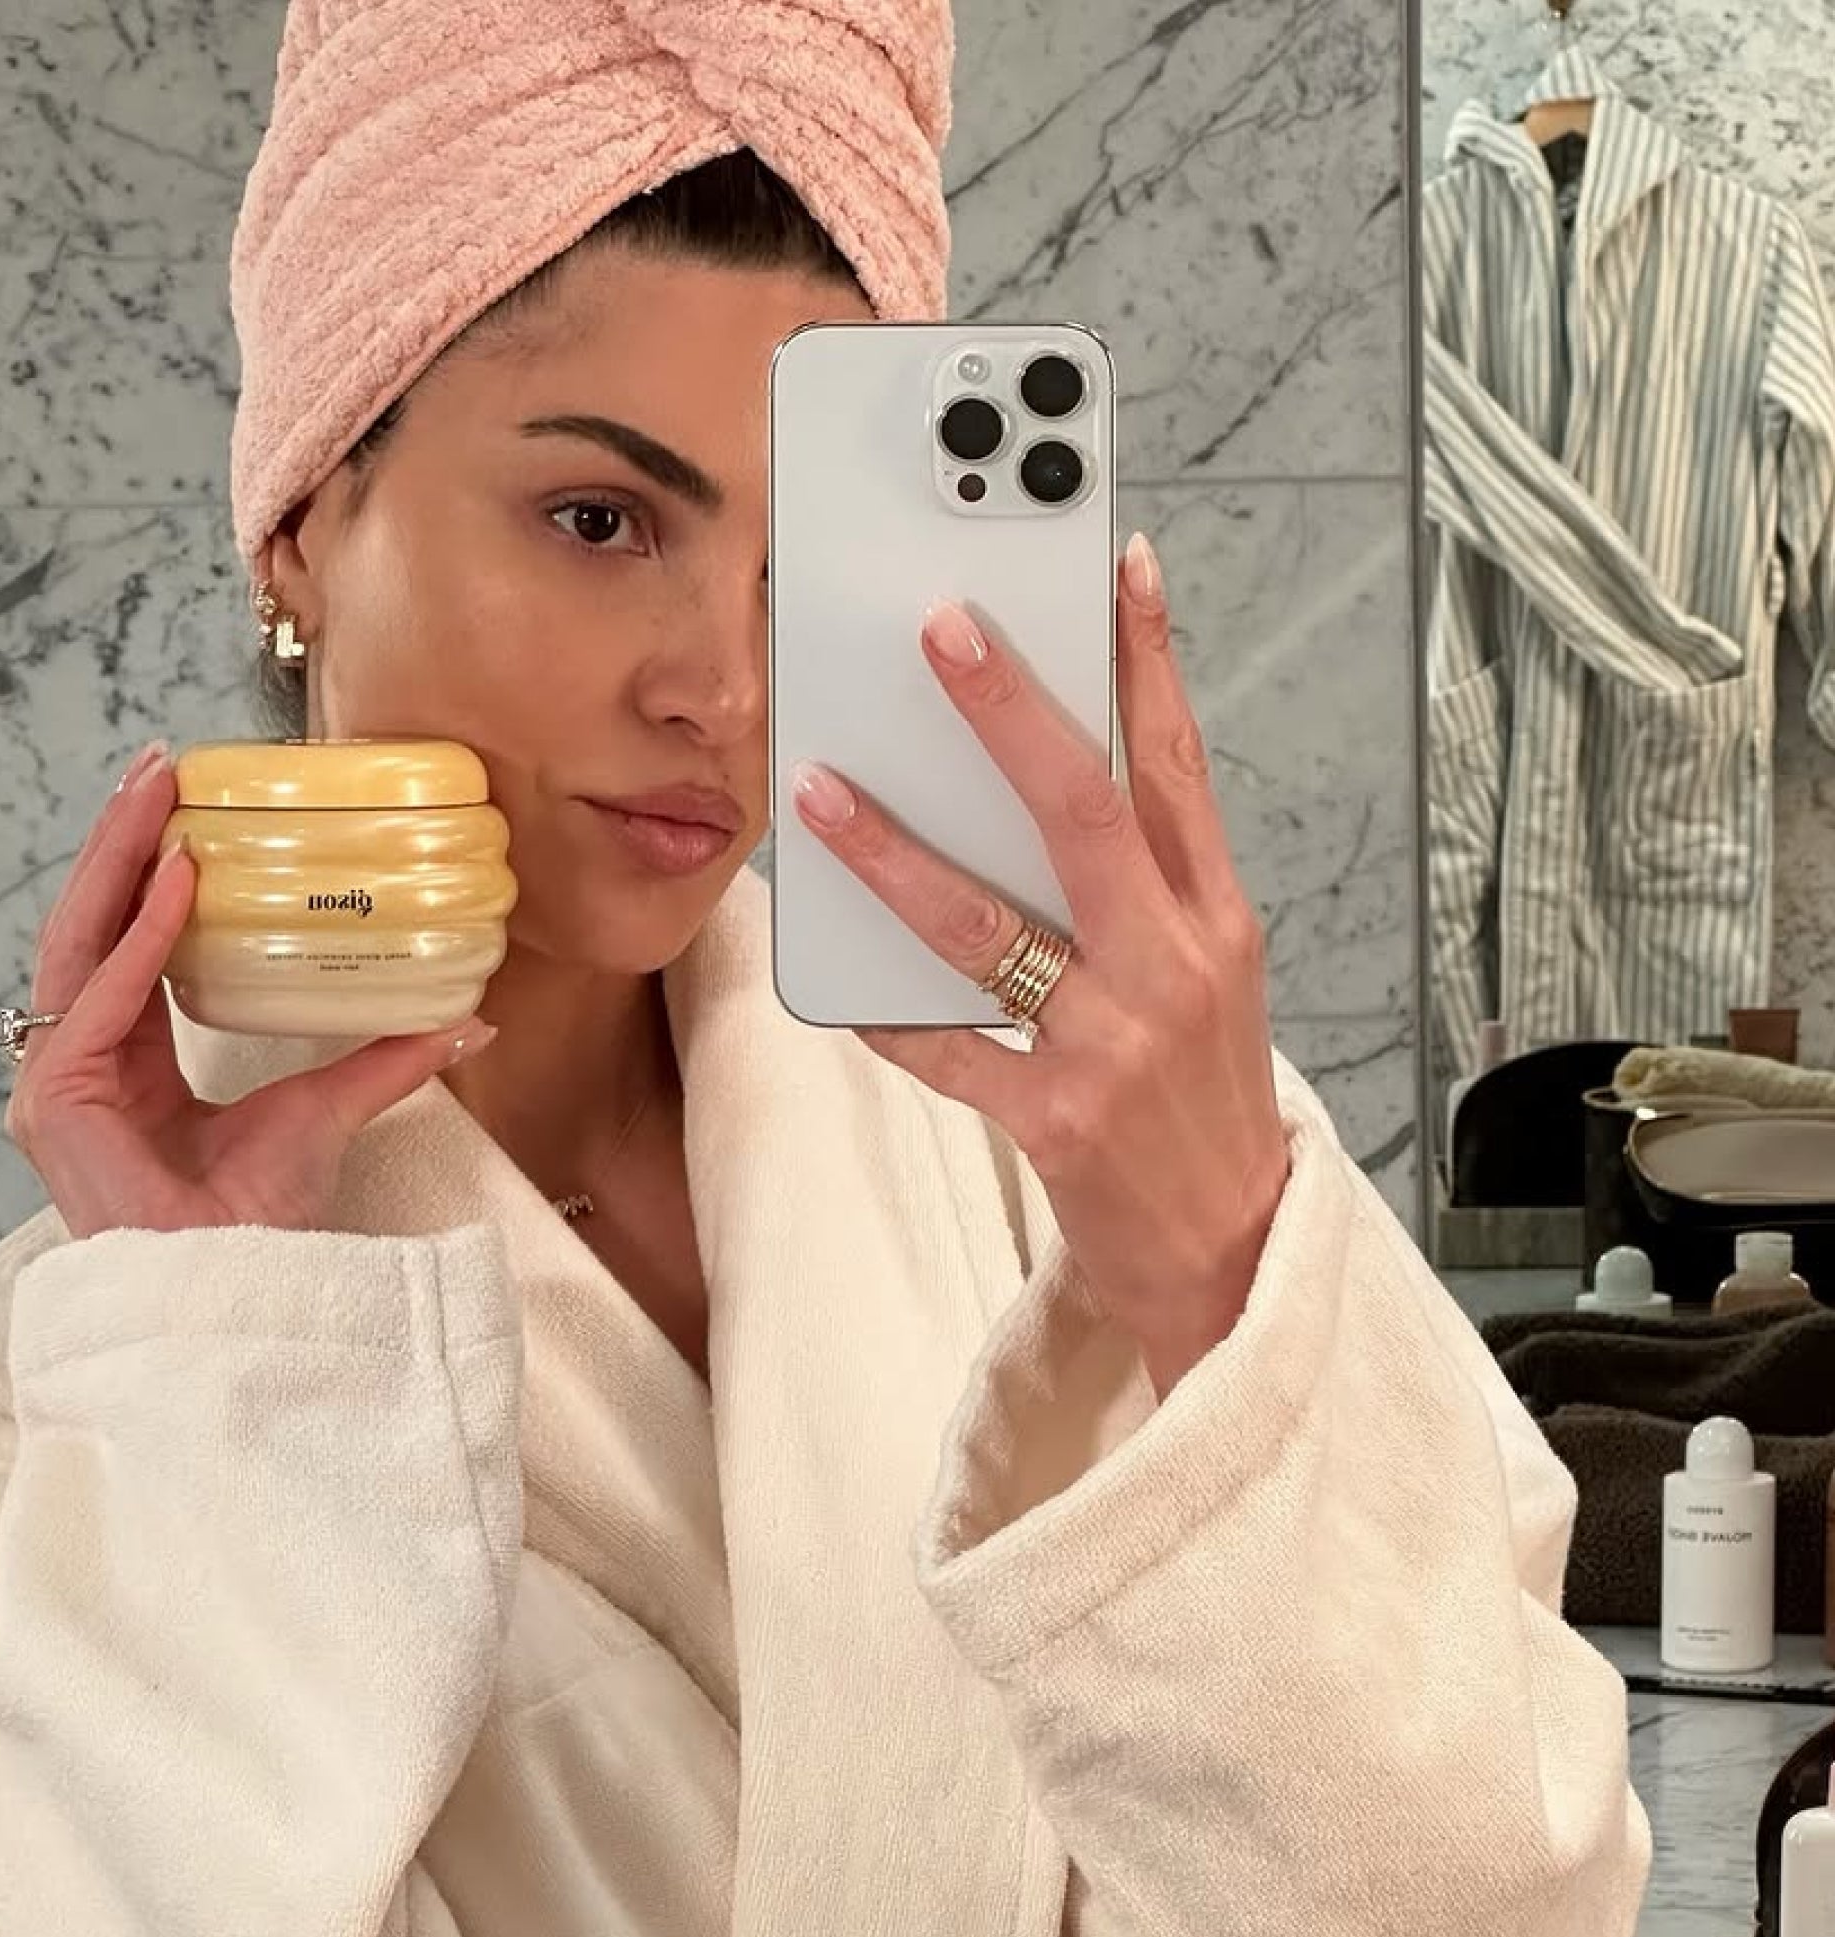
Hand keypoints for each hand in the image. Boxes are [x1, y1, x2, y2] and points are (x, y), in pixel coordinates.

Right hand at [6, 741, 496, 1238]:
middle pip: (94, 928)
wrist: (240, 1293)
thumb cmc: (263, 1222)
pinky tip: (180, 883)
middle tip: (162, 766)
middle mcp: (81, 1062)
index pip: (129, 945)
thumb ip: (387, 1059)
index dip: (151, 874)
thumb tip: (470, 1018)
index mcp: (127, 1061)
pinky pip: (101, 1002)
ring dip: (119, 863)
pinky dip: (141, 940)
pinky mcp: (57, 1101)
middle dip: (124, 842)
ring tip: (159, 793)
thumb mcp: (330, 1109)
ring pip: (80, 944)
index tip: (188, 806)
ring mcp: (58, 1083)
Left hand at [789, 533, 1289, 1398]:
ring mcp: (1113, 1043)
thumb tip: (1040, 793)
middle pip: (1084, 811)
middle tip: (944, 628)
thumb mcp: (1209, 977)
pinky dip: (886, 1012)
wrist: (1234, 1248)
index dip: (1149, 660)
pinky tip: (836, 976)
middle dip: (1009, 711)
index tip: (1115, 568)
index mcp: (1216, 919)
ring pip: (988, 924)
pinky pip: (947, 1050)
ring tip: (823, 793)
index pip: (1179, 765)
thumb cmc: (1208, 1097)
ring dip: (894, 853)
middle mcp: (1172, 966)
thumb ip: (1144, 889)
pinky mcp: (1055, 1118)